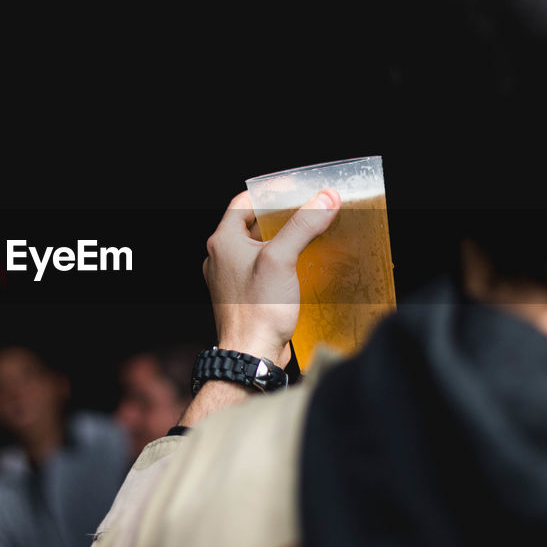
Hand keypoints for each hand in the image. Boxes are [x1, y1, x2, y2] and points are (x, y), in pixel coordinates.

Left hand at [202, 188, 341, 366]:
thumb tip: (324, 198)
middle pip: (253, 225)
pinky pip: (262, 270)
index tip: (295, 191)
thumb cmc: (257, 310)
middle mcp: (222, 257)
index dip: (269, 193)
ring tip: (309, 236)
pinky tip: (302, 266)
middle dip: (281, 218)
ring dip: (282, 241)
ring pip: (259, 248)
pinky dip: (280, 263)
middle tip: (308, 212)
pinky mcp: (245, 296)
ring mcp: (232, 278)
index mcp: (223, 241)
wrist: (251, 355)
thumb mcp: (281, 259)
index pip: (243, 203)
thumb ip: (302, 225)